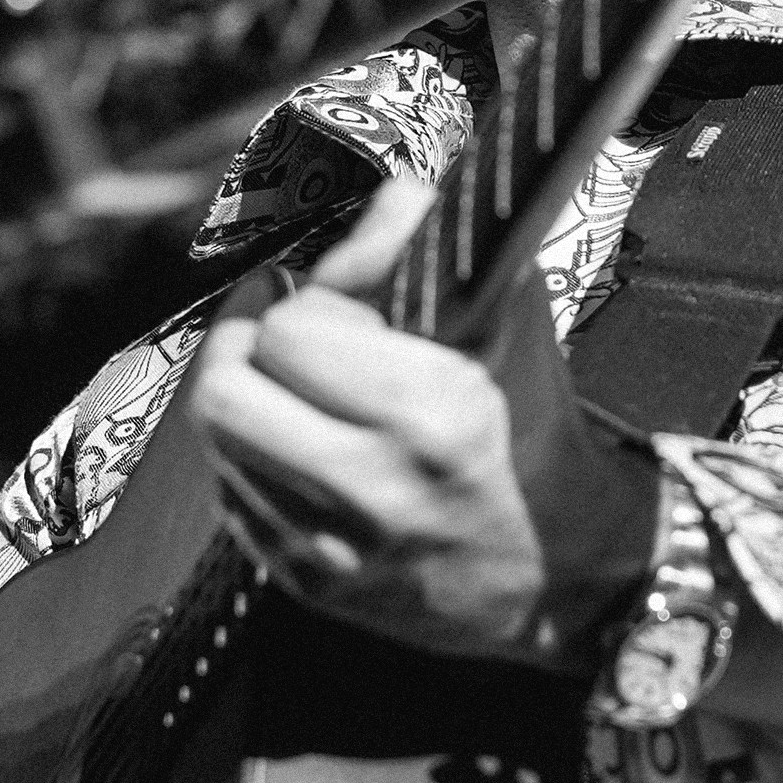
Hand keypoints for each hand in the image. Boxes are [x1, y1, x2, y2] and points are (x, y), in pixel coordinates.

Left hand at [185, 175, 662, 667]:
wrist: (564, 562)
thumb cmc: (533, 422)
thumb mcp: (505, 313)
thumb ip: (429, 242)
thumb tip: (381, 196)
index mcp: (429, 413)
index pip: (289, 330)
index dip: (307, 299)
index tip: (330, 293)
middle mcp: (373, 488)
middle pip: (225, 392)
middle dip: (246, 345)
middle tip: (278, 325)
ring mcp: (334, 548)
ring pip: (218, 445)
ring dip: (246, 398)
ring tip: (288, 381)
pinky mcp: (311, 586)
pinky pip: (233, 500)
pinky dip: (255, 460)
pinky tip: (303, 444)